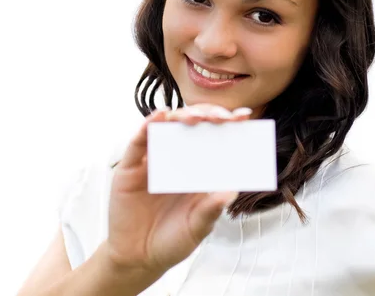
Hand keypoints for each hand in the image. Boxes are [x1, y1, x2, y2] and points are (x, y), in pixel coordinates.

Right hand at [105, 104, 251, 274]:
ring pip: (167, 127)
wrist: (138, 259)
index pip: (215, 138)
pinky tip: (160, 116)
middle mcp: (177, 159)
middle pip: (193, 126)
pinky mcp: (130, 167)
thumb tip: (230, 191)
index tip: (244, 117)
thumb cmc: (172, 240)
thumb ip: (211, 209)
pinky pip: (138, 141)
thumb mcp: (197, 227)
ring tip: (196, 117)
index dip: (228, 124)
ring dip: (182, 115)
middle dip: (209, 115)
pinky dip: (148, 124)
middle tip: (222, 118)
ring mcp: (153, 160)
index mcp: (198, 170)